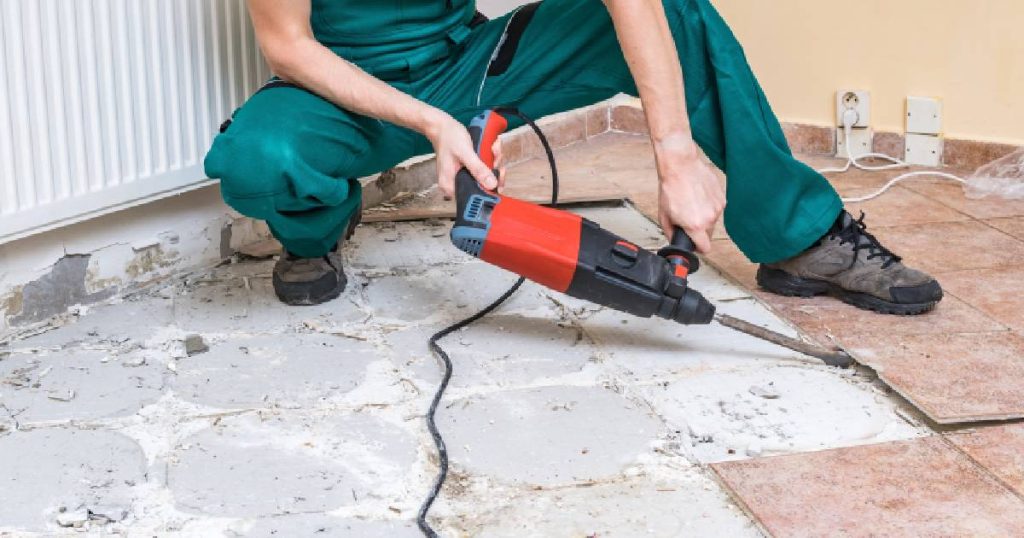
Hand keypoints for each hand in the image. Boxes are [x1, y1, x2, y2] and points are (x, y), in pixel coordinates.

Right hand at [425, 112, 501, 198]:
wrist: (442, 127)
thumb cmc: (449, 137)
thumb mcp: (465, 153)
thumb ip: (478, 169)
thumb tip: (492, 185)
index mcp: (450, 185)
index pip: (474, 197)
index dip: (489, 190)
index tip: (499, 176)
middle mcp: (455, 185)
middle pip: (481, 188)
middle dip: (493, 172)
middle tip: (496, 158)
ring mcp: (461, 178)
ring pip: (484, 178)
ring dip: (492, 164)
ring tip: (492, 150)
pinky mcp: (466, 171)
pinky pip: (481, 171)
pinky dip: (488, 160)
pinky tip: (489, 150)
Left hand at [655, 134, 724, 253]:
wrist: (680, 166)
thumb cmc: (671, 188)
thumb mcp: (664, 216)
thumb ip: (671, 233)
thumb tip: (675, 241)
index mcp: (696, 226)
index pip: (705, 248)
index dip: (698, 248)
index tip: (693, 243)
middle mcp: (710, 218)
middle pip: (708, 234)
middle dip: (698, 230)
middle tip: (687, 218)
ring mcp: (718, 207)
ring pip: (712, 221)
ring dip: (704, 217)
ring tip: (691, 204)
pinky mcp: (722, 197)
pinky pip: (716, 208)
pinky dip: (708, 206)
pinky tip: (698, 196)